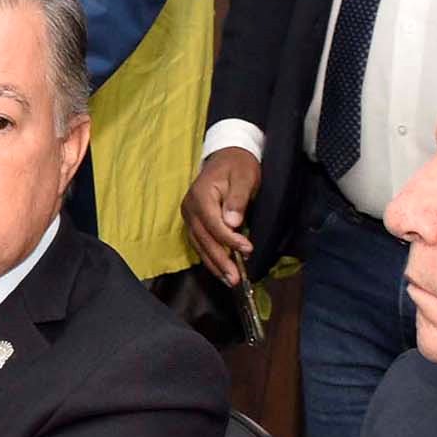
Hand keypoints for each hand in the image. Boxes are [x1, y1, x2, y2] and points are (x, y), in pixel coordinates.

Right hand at [182, 146, 259, 286]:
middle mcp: (190, 208)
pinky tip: (220, 270)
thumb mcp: (244, 177)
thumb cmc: (238, 166)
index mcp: (201, 195)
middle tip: (235, 278)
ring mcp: (189, 216)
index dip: (229, 239)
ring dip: (214, 264)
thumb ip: (237, 199)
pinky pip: (200, 243)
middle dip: (220, 260)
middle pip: (204, 239)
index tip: (247, 249)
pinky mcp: (193, 222)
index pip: (213, 224)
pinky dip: (210, 258)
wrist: (227, 156)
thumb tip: (233, 223)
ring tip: (229, 280)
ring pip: (200, 245)